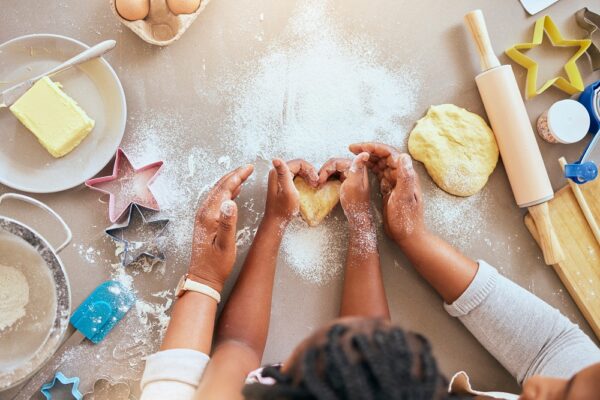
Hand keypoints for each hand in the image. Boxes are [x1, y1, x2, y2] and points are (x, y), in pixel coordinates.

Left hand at [189, 165, 253, 291]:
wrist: (202, 278)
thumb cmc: (216, 265)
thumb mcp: (225, 245)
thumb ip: (228, 223)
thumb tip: (231, 202)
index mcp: (209, 216)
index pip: (224, 189)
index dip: (238, 176)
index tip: (249, 168)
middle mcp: (203, 213)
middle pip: (219, 187)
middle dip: (234, 175)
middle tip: (248, 168)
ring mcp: (203, 217)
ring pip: (217, 192)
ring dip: (230, 182)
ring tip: (243, 175)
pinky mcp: (205, 222)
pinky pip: (216, 200)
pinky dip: (226, 192)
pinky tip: (234, 193)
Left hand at [264, 158, 317, 225]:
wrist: (276, 221)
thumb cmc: (283, 209)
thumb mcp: (287, 191)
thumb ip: (284, 174)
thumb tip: (276, 159)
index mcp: (278, 173)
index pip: (299, 163)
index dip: (310, 170)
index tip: (316, 180)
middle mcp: (277, 173)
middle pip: (299, 166)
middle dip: (310, 173)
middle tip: (316, 183)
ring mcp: (279, 178)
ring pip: (299, 171)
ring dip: (308, 176)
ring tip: (314, 185)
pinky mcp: (283, 184)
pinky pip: (296, 177)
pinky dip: (304, 180)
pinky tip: (309, 187)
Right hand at [319, 153, 370, 225]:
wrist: (357, 216)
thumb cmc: (354, 202)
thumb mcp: (354, 184)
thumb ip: (357, 168)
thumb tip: (365, 153)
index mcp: (358, 167)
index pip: (336, 162)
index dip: (326, 170)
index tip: (319, 181)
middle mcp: (355, 168)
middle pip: (334, 164)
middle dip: (324, 172)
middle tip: (318, 183)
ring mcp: (351, 174)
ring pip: (333, 169)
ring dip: (324, 175)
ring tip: (319, 184)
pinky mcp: (347, 180)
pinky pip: (335, 175)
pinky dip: (327, 178)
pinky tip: (323, 185)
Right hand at [349, 143, 425, 245]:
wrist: (408, 236)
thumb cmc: (406, 219)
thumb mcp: (404, 198)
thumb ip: (405, 176)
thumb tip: (403, 155)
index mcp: (404, 174)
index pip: (388, 153)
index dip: (373, 147)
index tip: (357, 147)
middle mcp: (401, 174)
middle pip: (383, 155)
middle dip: (368, 149)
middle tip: (351, 148)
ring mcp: (395, 181)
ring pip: (380, 163)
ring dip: (368, 157)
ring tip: (354, 155)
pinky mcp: (390, 188)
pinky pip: (379, 173)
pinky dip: (369, 168)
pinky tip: (361, 168)